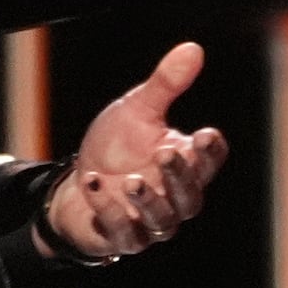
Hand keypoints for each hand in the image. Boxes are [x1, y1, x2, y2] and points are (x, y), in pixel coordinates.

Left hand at [39, 43, 226, 259]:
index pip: (209, 161)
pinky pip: (124, 233)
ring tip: (130, 179)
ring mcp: (150, 222)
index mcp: (184, 164)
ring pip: (163, 220)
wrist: (77, 182)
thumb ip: (165, 85)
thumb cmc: (116, 146)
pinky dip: (109, 210)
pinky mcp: (123, 239)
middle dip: (180, 175)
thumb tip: (192, 49)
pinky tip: (93, 183)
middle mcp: (174, 198)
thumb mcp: (137, 110)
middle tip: (165, 153)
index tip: (204, 134)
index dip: (210, 151)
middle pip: (191, 196)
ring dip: (149, 199)